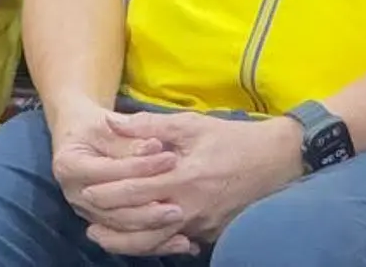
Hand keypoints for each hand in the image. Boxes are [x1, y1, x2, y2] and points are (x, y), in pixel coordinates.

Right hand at [47, 98, 193, 256]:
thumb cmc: (97, 126)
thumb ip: (130, 136)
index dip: (140, 166)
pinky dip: (152, 239)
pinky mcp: (101, 223)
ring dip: (151, 227)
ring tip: (179, 219)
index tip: (171, 158)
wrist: (81, 138)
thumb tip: (154, 147)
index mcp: (69, 166)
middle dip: (146, 205)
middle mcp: (75, 194)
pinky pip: (126, 238)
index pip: (108, 171)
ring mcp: (87, 212)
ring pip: (120, 228)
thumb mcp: (110, 123)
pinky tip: (177, 238)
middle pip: (113, 207)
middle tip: (178, 202)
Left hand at [83, 110, 304, 247]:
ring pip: (158, 243)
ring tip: (106, 237)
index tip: (87, 190)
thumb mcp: (190, 124)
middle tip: (88, 223)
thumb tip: (110, 122)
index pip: (137, 191)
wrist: (277, 161)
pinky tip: (139, 238)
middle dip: (112, 226)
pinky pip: (177, 241)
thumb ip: (148, 125)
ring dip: (129, 243)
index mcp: (184, 177)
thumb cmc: (232, 138)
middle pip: (142, 227)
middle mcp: (191, 207)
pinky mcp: (211, 234)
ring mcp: (202, 225)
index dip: (109, 192)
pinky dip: (155, 242)